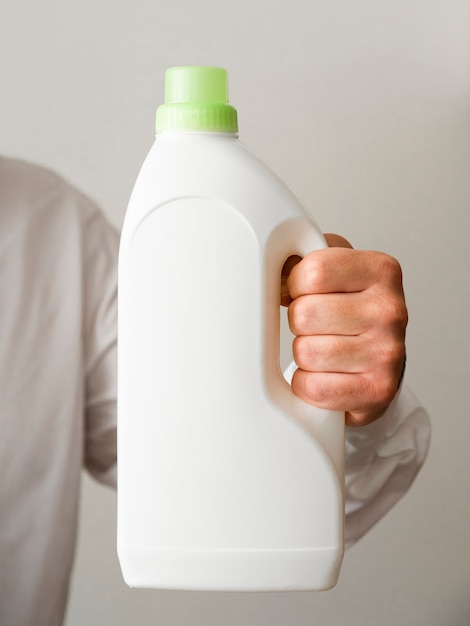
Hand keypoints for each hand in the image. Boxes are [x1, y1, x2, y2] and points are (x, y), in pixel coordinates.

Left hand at [281, 234, 407, 426]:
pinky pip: (312, 387)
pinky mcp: (376, 391)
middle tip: (316, 325)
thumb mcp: (334, 269)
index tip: (305, 292)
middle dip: (298, 322)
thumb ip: (303, 255)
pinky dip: (308, 384)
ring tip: (323, 349)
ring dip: (303, 355)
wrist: (379, 360)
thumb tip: (270, 265)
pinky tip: (325, 374)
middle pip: (304, 314)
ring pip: (306, 353)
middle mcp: (390, 310)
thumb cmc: (349, 310)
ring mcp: (387, 353)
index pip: (313, 272)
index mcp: (381, 271)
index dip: (295, 285)